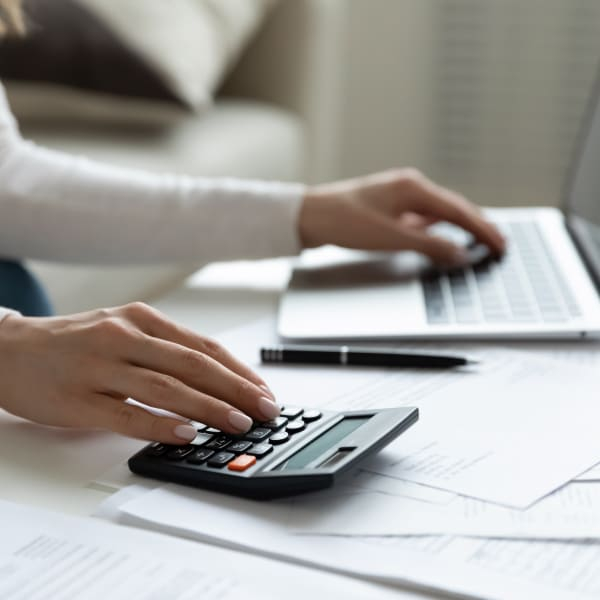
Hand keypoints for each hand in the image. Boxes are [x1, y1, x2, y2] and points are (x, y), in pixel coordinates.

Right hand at [0, 303, 279, 443]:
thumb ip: (165, 350)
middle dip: (235, 390)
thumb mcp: (124, 330)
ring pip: (165, 388)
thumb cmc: (76, 342)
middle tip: (265, 410)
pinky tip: (186, 435)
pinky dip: (160, 425)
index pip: (203, 346)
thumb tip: (217, 378)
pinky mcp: (77, 399)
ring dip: (208, 408)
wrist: (9, 350)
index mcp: (141, 318)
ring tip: (238, 424)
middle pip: (192, 365)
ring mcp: (99, 367)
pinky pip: (126, 414)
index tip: (264, 391)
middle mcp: (124, 336)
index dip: (238, 371)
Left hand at [299, 168, 504, 263]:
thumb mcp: (392, 238)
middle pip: (452, 207)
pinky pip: (421, 217)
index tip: (502, 245)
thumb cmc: (345, 222)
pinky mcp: (388, 206)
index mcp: (413, 187)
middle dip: (476, 226)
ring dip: (457, 227)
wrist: (310, 217)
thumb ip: (430, 246)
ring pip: (437, 212)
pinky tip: (440, 237)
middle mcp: (409, 186)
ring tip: (478, 241)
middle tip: (499, 244)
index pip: (458, 210)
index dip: (483, 229)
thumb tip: (462, 254)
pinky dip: (435, 229)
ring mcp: (398, 195)